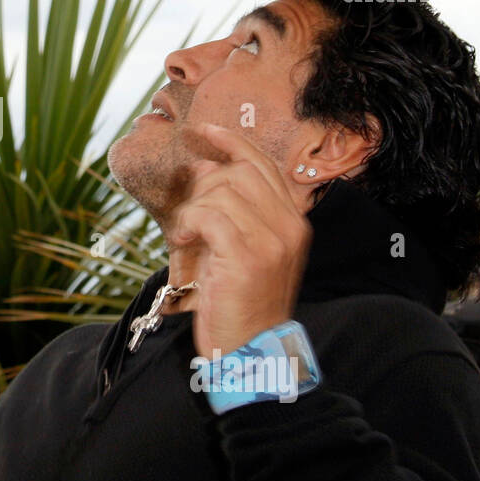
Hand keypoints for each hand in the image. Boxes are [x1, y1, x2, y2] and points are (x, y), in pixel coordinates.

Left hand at [173, 123, 311, 357]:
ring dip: (194, 209)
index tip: (206, 130)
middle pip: (239, 173)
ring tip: (189, 234)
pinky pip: (210, 216)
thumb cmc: (240, 300)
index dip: (233, 143)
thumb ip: (231, 208)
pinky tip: (185, 239)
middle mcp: (290, 226)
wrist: (250, 349)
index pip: (264, 166)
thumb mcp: (239, 247)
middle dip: (205, 185)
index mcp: (294, 222)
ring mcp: (272, 240)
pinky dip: (190, 223)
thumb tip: (207, 165)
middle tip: (192, 214)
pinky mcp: (248, 256)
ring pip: (222, 192)